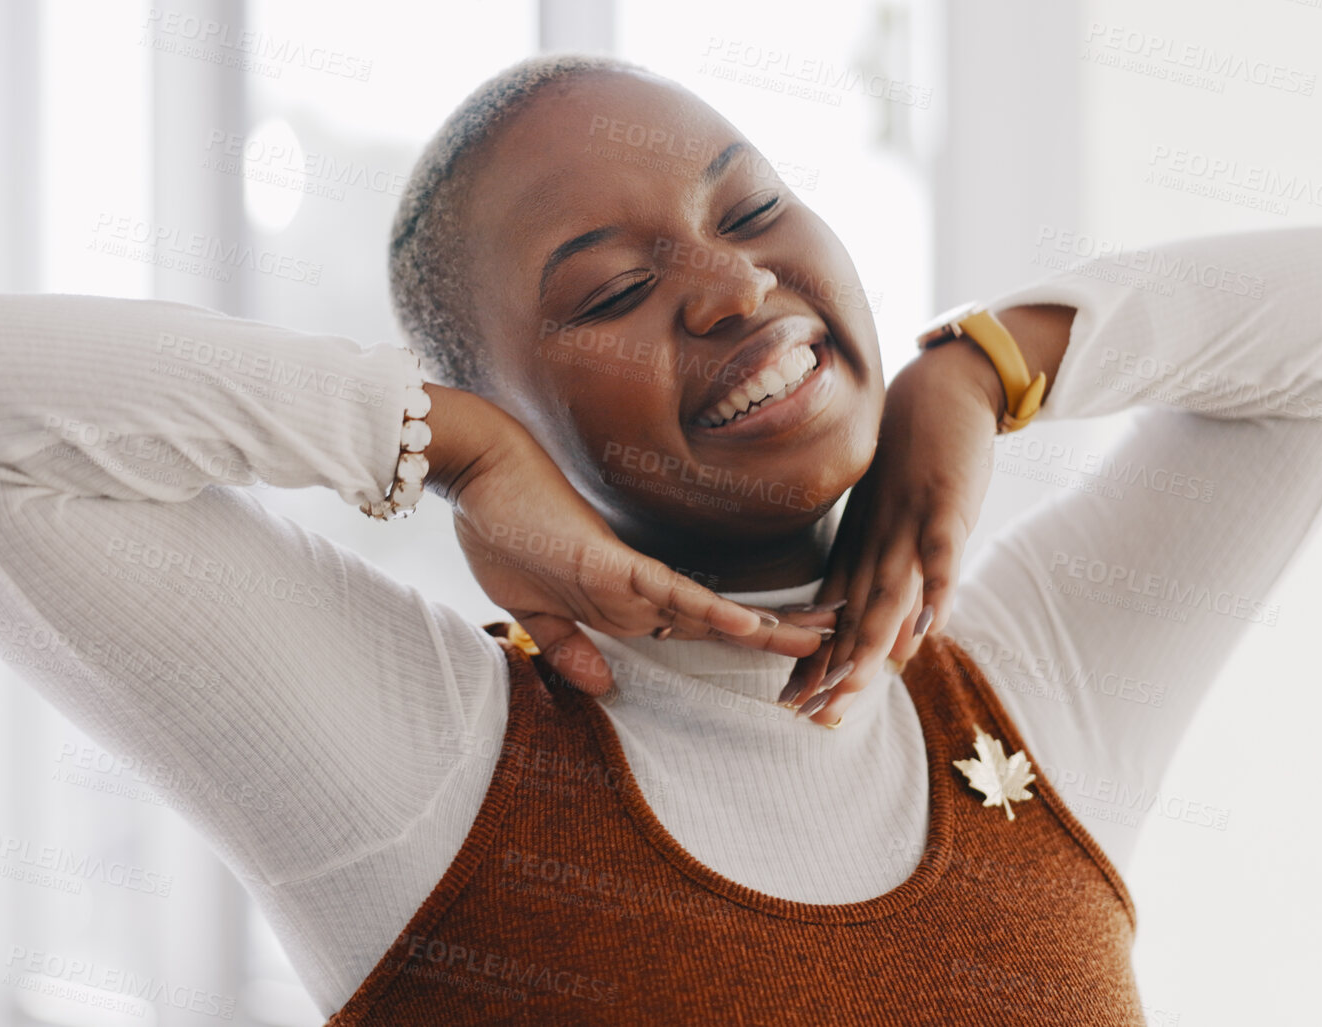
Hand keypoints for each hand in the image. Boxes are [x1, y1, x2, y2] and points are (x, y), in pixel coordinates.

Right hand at [426, 386, 827, 694]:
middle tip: (845, 645)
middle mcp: (638, 589)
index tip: (793, 660)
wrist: (476, 472)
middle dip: (783, 635)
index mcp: (624, 599)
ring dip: (769, 627)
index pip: (700, 629)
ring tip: (827, 638)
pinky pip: (672, 593)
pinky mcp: (614, 562)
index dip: (746, 644)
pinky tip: (752, 626)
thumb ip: (567, 645)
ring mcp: (631, 575)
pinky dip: (711, 612)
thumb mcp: (531, 608)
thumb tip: (605, 685)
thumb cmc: (500, 528)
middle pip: (724, 622)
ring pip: (713, 610)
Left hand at [777, 340, 1003, 722]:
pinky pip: (939, 552)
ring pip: (888, 590)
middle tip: (810, 711)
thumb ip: (876, 560)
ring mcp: (909, 523)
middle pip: (854, 614)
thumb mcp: (887, 513)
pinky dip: (936, 589)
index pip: (835, 614)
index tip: (793, 702)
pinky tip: (930, 628)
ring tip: (854, 683)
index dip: (815, 659)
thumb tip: (863, 618)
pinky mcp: (945, 503)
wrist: (942, 387)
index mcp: (862, 544)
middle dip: (833, 665)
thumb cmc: (914, 455)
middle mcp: (878, 541)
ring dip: (872, 640)